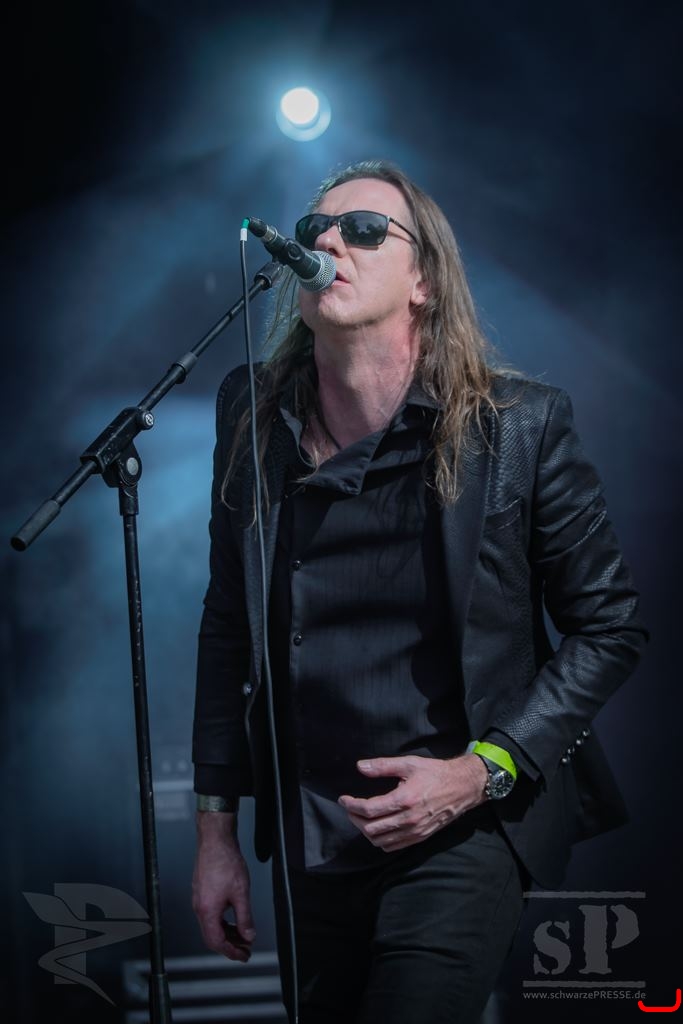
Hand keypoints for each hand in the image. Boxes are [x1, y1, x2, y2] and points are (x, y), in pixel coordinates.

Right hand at [192, 812, 255, 961]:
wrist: (215, 840)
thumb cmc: (225, 861)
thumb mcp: (241, 893)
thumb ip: (245, 917)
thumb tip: (248, 935)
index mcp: (207, 911)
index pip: (217, 942)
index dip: (231, 952)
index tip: (244, 956)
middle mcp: (199, 907)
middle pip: (212, 936)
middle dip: (230, 945)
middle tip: (245, 949)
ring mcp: (199, 899)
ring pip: (211, 926)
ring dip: (227, 933)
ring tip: (242, 935)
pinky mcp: (201, 892)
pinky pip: (211, 914)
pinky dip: (223, 922)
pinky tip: (233, 918)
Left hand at [338, 753, 487, 852]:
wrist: (462, 787)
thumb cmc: (435, 773)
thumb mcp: (409, 763)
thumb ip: (382, 766)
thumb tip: (359, 766)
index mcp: (404, 800)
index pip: (369, 809)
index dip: (351, 805)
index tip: (344, 799)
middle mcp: (408, 820)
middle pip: (370, 828)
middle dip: (354, 819)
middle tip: (350, 808)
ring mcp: (414, 831)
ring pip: (380, 841)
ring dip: (365, 831)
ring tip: (361, 818)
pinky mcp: (420, 837)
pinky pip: (393, 847)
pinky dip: (380, 840)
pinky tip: (377, 828)